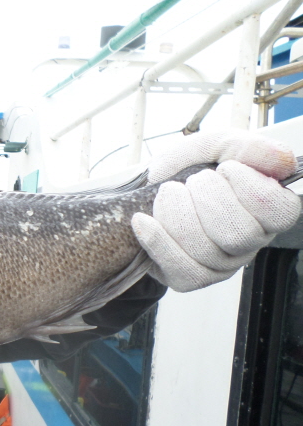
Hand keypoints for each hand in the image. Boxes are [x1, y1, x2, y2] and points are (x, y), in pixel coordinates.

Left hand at [132, 130, 300, 291]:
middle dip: (206, 197)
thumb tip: (282, 160)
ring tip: (169, 194)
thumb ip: (246, 147)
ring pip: (205, 249)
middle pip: (238, 233)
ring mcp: (221, 264)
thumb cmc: (185, 171)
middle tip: (194, 182)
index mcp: (267, 210)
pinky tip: (144, 221)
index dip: (250, 187)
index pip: (280, 211)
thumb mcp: (214, 147)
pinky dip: (156, 239)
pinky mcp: (190, 278)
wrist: (144, 193)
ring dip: (177, 212)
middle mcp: (249, 242)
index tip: (226, 168)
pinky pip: (179, 267)